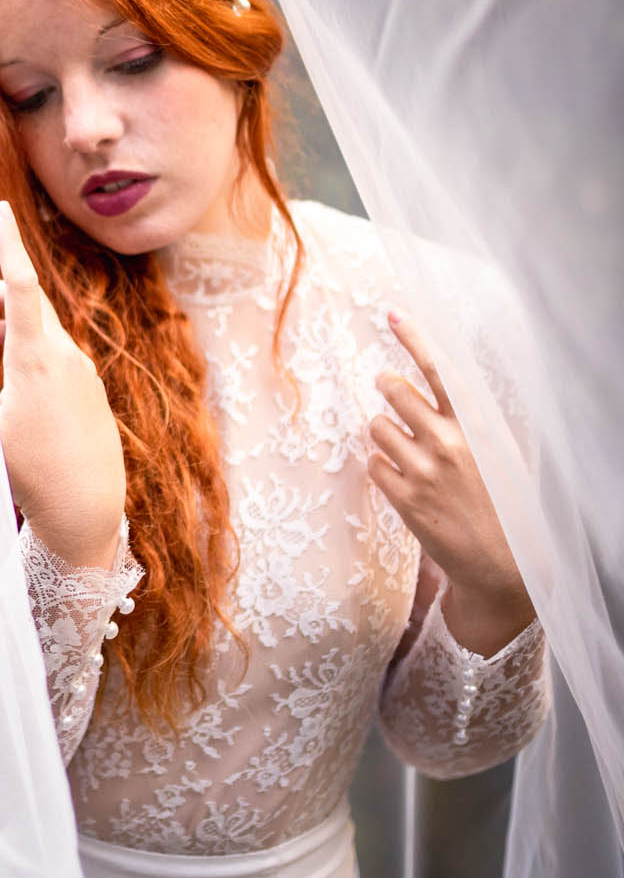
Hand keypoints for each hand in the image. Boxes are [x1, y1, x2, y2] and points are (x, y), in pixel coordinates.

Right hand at [0, 200, 125, 569]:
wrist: (89, 511)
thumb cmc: (31, 474)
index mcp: (36, 358)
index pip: (22, 285)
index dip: (8, 245)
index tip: (2, 211)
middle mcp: (66, 356)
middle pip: (27, 305)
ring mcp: (83, 374)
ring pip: (40, 334)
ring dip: (6, 333)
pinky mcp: (91, 392)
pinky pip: (55, 359)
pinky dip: (26, 357)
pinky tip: (7, 387)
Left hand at [368, 309, 534, 654]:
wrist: (502, 564)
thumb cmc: (502, 503)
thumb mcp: (498, 453)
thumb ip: (468, 420)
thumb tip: (432, 388)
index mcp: (476, 427)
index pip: (441, 371)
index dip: (415, 339)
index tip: (392, 313)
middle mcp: (448, 443)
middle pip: (394, 391)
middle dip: (387, 386)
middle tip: (389, 388)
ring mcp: (423, 472)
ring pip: (376, 427)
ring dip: (384, 433)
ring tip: (407, 451)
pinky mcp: (404, 501)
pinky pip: (374, 464)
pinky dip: (383, 467)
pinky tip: (404, 480)